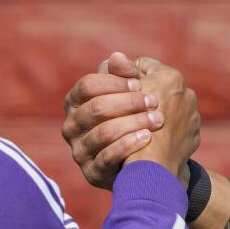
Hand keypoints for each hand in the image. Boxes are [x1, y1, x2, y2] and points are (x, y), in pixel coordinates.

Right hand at [62, 53, 199, 187]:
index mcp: (76, 103)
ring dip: (133, 123)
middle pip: (96, 108)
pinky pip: (106, 158)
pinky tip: (147, 137)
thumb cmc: (134, 118)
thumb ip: (125, 75)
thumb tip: (117, 56)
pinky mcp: (92, 173)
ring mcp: (80, 151)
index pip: (87, 85)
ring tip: (157, 120)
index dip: (114, 82)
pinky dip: (128, 145)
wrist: (145, 161)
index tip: (140, 84)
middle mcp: (72, 127)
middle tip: (155, 101)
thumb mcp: (130, 94)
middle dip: (128, 103)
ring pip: (103, 133)